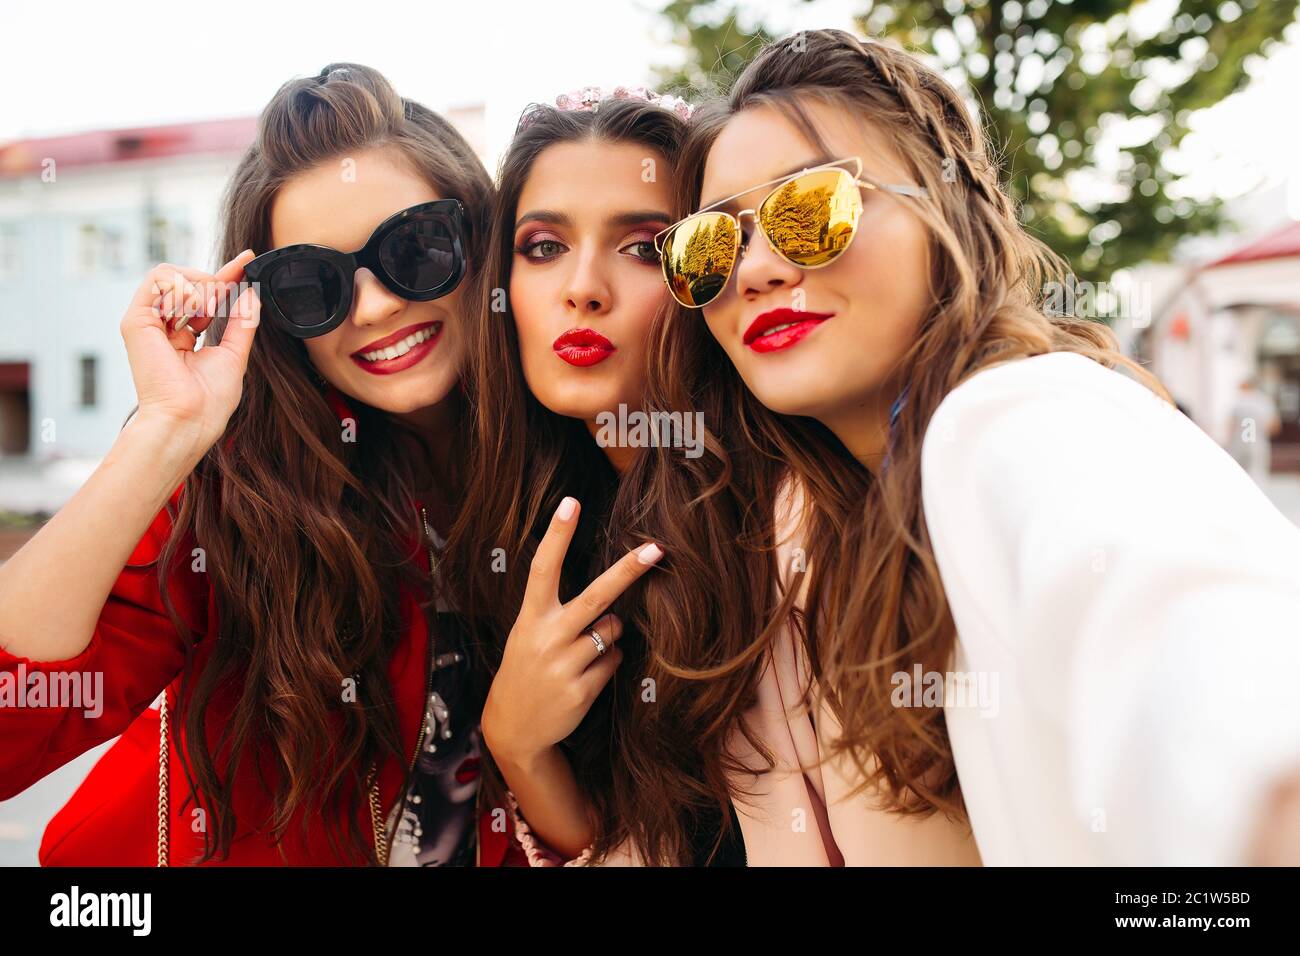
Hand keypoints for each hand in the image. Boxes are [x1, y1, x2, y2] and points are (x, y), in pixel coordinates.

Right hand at [121, 251, 260, 454]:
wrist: (190, 418)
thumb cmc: (210, 399)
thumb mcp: (234, 353)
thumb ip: (242, 322)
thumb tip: (250, 292)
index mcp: (183, 336)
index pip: (204, 296)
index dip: (226, 275)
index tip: (247, 260)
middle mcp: (163, 327)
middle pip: (188, 280)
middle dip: (214, 281)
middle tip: (225, 298)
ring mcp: (148, 322)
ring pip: (171, 274)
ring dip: (199, 286)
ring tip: (207, 311)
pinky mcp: (136, 320)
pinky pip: (159, 279)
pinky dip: (183, 287)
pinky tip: (195, 309)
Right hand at [482, 496, 664, 764]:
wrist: (514, 727)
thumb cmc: (528, 667)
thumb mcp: (529, 633)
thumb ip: (562, 612)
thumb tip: (614, 601)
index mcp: (530, 617)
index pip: (543, 567)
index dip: (557, 535)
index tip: (570, 503)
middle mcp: (547, 637)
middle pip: (597, 596)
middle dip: (628, 571)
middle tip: (657, 549)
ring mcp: (564, 665)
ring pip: (613, 631)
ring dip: (607, 637)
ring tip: (579, 655)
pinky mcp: (581, 691)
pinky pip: (615, 661)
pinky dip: (608, 664)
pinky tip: (584, 677)